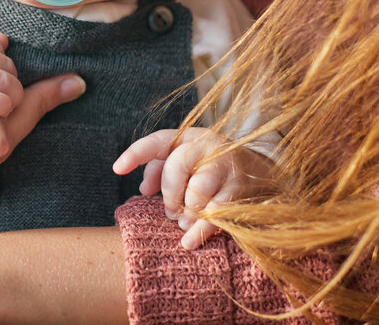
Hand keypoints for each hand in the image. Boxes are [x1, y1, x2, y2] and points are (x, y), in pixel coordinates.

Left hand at [114, 127, 274, 249]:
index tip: (117, 169)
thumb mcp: (186, 160)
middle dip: (169, 194)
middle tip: (169, 211)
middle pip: (177, 166)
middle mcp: (207, 146)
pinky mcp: (240, 189)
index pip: (157, 141)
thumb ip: (160, 169)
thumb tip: (142, 189)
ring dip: (186, 212)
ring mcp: (226, 166)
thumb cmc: (212, 166)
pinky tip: (191, 240)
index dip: (135, 154)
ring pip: (197, 190)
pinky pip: (216, 212)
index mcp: (188, 138)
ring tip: (183, 222)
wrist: (261, 171)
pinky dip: (200, 229)